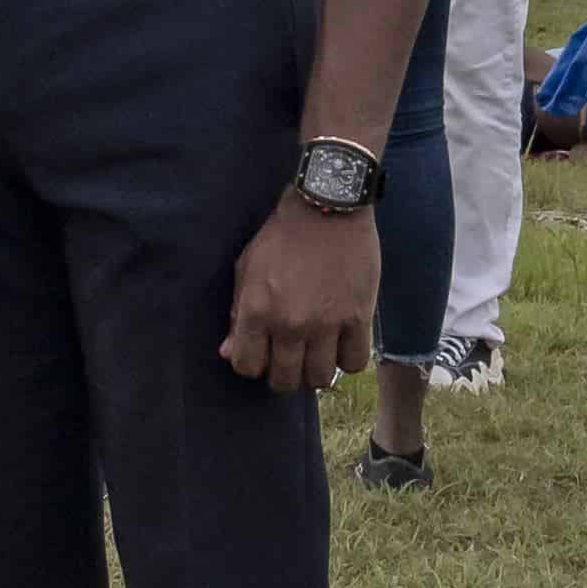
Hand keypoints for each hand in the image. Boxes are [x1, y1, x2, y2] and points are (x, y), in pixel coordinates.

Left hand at [219, 200, 373, 397]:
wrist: (328, 208)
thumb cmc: (282, 236)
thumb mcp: (247, 268)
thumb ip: (237, 313)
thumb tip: (228, 353)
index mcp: (257, 310)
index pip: (246, 366)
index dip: (252, 363)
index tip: (261, 352)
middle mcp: (290, 324)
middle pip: (284, 380)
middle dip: (282, 373)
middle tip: (289, 356)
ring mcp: (326, 324)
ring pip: (319, 379)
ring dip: (314, 371)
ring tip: (316, 353)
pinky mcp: (358, 318)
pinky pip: (354, 363)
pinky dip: (347, 360)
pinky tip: (341, 345)